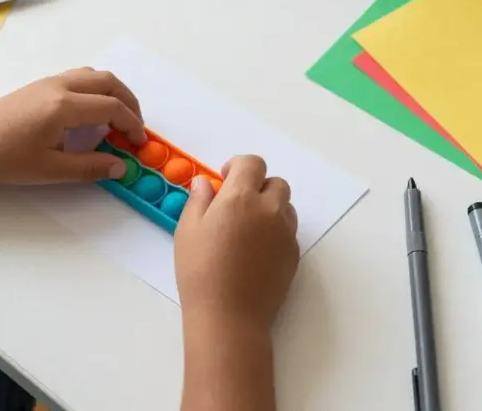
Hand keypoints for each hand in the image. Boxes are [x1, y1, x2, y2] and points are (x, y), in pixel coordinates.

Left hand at [0, 67, 146, 183]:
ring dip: (113, 93)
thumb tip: (120, 167)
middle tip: (135, 127)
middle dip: (129, 103)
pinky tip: (91, 115)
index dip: (132, 124)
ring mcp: (49, 82)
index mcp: (65, 106)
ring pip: (93, 76)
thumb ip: (90, 167)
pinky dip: (96, 91)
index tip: (138, 144)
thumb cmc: (5, 158)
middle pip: (108, 82)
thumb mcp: (50, 170)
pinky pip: (79, 78)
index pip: (112, 107)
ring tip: (117, 119)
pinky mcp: (40, 85)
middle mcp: (60, 86)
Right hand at [174, 155, 298, 329]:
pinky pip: (289, 232)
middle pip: (275, 182)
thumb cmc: (200, 272)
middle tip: (237, 205)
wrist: (229, 317)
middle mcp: (269, 210)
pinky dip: (276, 232)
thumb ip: (199, 200)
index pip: (253, 164)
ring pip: (286, 207)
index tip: (226, 178)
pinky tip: (256, 252)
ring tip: (248, 229)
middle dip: (258, 186)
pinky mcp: (294, 256)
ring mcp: (286, 233)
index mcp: (241, 198)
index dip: (239, 166)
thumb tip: (206, 183)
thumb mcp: (187, 231)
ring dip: (270, 207)